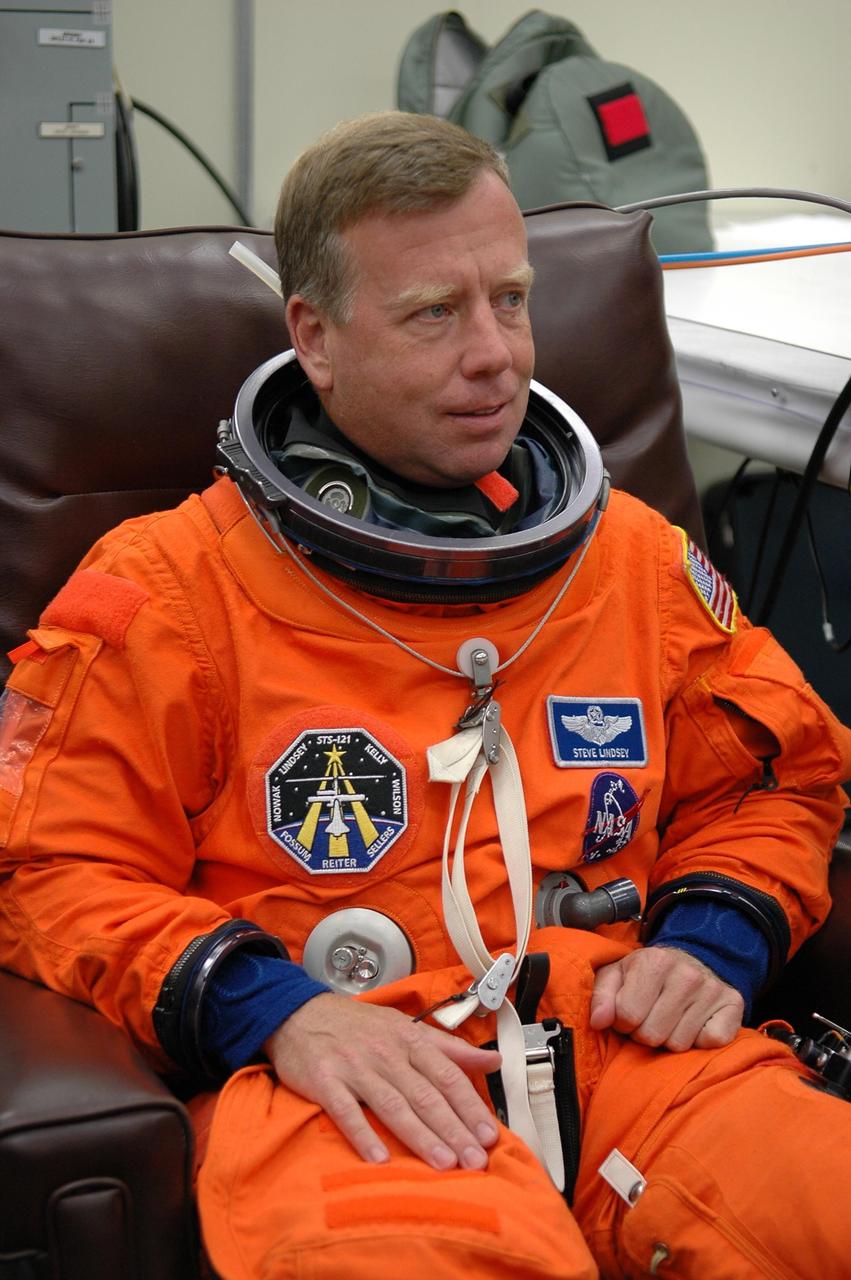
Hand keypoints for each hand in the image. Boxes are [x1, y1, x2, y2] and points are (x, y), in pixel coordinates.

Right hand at [265, 992, 501, 1169]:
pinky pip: (346, 1111)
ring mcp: (355, 1067)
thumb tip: (493, 1060)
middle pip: (425, 1094)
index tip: (489, 1135)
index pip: (447, 1074)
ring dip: (420, 1136)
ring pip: (393, 1105)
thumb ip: (449, 1048)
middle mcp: (386, 1053)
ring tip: (443, 1163)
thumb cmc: (358, 1027)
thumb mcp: (405, 1028)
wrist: (298, 1013)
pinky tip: (380, 1159)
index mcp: (409, 1039)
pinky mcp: (324, 1081)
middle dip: (453, 1129)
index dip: (470, 1105)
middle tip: (475, 1160)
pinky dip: (363, 1135)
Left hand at [589, 946, 743, 1051]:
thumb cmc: (647, 974)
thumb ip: (601, 996)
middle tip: (650, 1017)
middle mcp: (687, 974)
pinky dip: (699, 1041)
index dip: (623, 1021)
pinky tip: (693, 1024)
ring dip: (670, 1039)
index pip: (628, 1015)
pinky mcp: (734, 1006)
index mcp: (654, 962)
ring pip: (679, 1045)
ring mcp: (713, 990)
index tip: (629, 1012)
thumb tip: (598, 1022)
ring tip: (670, 1020)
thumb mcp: (617, 975)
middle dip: (645, 1033)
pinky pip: (711, 1042)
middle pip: (653, 1035)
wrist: (691, 960)